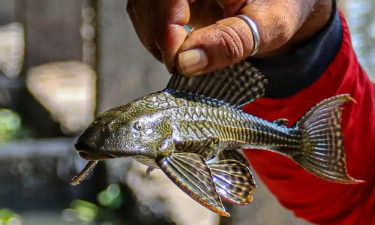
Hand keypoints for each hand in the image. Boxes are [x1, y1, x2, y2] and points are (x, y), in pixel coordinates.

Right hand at [127, 0, 331, 75]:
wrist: (280, 0)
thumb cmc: (282, 6)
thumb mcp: (269, 25)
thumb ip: (232, 42)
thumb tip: (186, 64)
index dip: (167, 33)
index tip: (181, 65)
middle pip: (148, 5)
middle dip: (162, 41)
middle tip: (186, 65)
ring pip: (142, 11)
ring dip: (159, 41)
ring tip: (189, 56)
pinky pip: (147, 14)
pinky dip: (160, 37)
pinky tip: (183, 46)